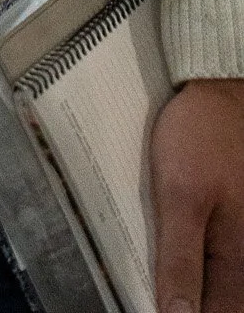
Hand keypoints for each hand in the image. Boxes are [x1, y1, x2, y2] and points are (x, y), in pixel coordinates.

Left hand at [151, 77, 243, 311]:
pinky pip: (219, 262)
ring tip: (155, 274)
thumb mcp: (179, 196)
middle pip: (219, 304)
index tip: (148, 307)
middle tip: (149, 288)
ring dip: (189, 285)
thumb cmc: (202, 138)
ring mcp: (243, 242)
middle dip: (183, 303)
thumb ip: (180, 261)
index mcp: (239, 262)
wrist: (221, 92)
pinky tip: (170, 255)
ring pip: (219, 286)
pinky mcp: (237, 226)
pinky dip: (194, 264)